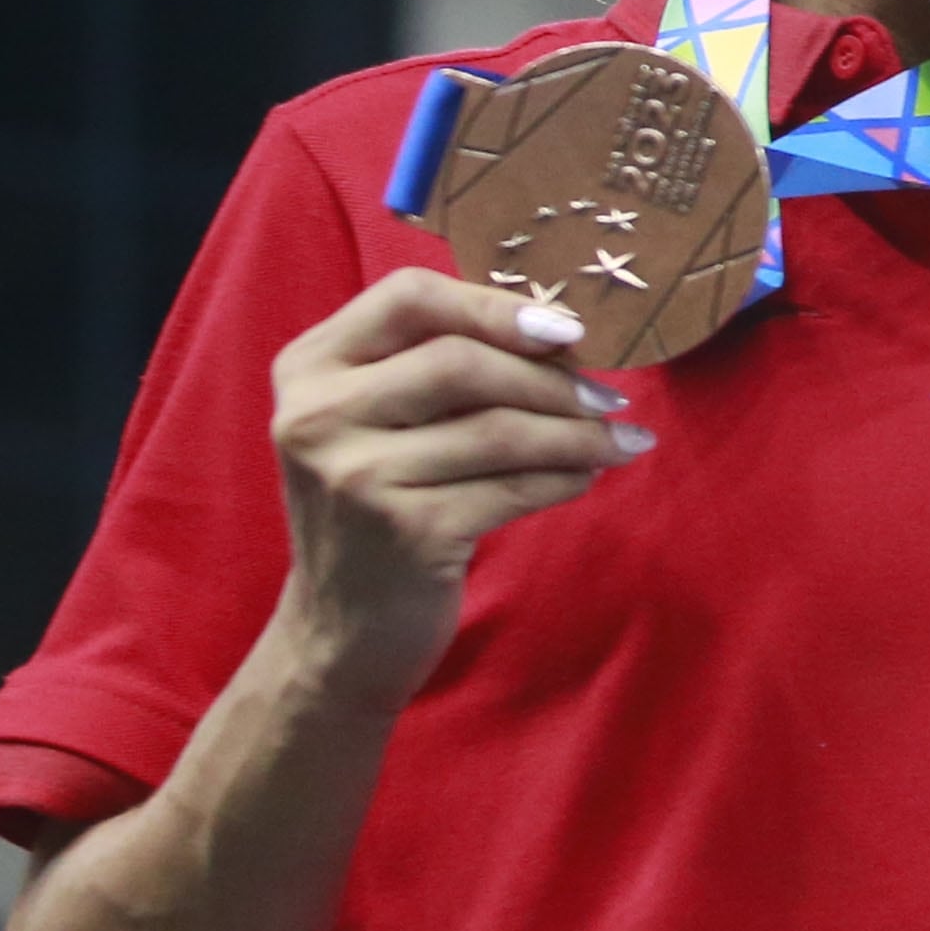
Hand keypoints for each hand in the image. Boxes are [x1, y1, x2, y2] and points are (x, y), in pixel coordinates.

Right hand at [268, 270, 650, 708]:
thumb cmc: (379, 509)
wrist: (342, 633)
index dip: (495, 305)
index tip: (567, 329)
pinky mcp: (407, 533)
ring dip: (577, 432)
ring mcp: (356, 477)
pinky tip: (588, 475)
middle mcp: (318, 416)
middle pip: (461, 362)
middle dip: (549, 377)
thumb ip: (433, 365)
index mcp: (309, 368)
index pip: (409, 297)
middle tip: (608, 395)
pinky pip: (512, 487)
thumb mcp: (374, 424)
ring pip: (498, 429)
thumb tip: (559, 328)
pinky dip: (564, 476)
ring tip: (620, 437)